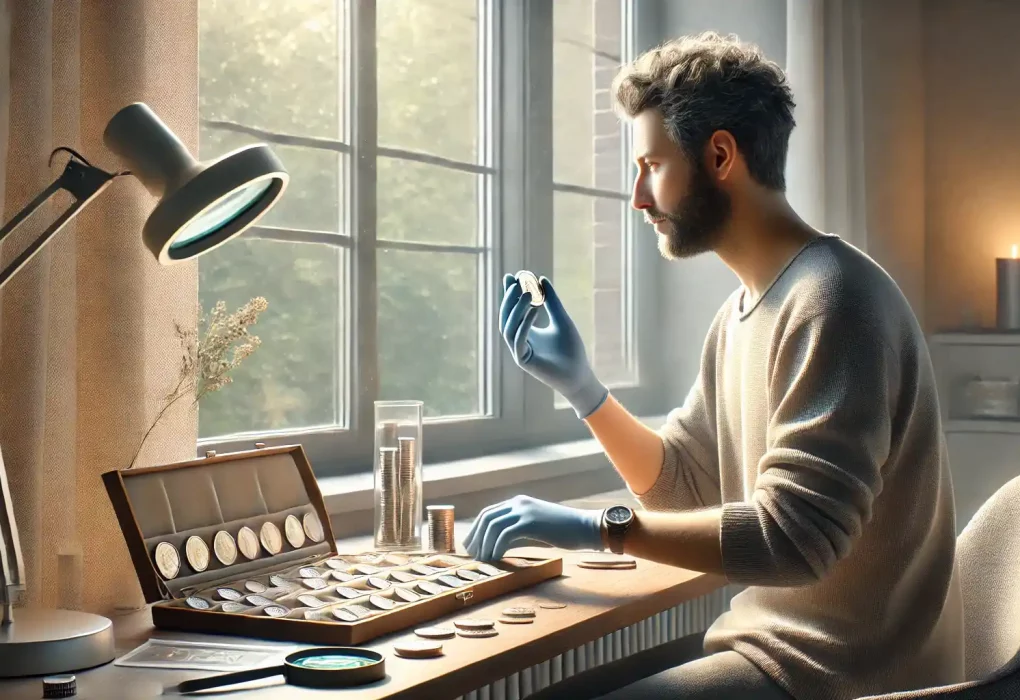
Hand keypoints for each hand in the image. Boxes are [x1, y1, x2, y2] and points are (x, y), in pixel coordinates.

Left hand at [463, 495, 603, 561]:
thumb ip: (517, 532)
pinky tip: (496, 558)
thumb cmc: (562, 531)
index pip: (488, 513)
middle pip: (487, 518)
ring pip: (493, 526)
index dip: (476, 530)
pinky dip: (497, 547)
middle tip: (473, 556)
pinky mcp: (531, 521)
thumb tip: (497, 547)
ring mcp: (524, 510)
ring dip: (485, 545)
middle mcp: (518, 503)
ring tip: (483, 561)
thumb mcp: (535, 528)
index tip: (471, 547)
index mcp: (518, 502)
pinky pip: (505, 534)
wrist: (585, 527)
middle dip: (476, 538)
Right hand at [499, 274, 608, 418]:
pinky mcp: (524, 361)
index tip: (512, 275)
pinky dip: (525, 324)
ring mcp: (519, 352)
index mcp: (525, 331)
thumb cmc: (571, 349)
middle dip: (509, 299)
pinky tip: (535, 310)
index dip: (510, 293)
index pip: (513, 309)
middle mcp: (519, 340)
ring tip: (527, 292)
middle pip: (506, 317)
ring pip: (509, 328)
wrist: (579, 374)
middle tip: (516, 282)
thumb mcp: (561, 319)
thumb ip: (551, 301)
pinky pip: (519, 340)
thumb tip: (541, 279)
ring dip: (516, 309)